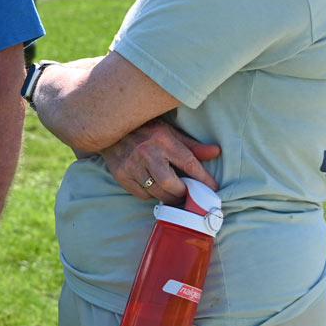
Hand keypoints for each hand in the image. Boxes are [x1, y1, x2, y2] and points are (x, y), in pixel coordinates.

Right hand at [100, 116, 220, 201]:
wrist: (108, 129)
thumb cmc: (145, 131)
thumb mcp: (169, 132)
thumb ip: (192, 145)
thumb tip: (216, 152)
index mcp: (163, 139)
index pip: (189, 164)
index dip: (203, 179)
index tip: (213, 189)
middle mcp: (146, 152)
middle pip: (171, 184)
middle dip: (183, 193)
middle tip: (187, 193)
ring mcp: (131, 164)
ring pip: (156, 192)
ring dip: (168, 197)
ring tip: (173, 194)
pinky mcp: (120, 174)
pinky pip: (142, 194)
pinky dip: (150, 194)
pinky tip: (153, 186)